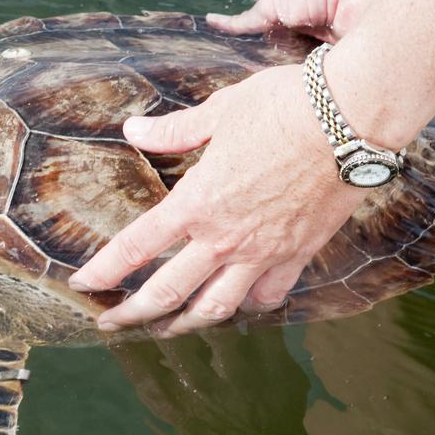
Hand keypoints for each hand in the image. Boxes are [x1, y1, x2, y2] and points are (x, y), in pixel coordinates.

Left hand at [67, 64, 367, 336]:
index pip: (135, 247)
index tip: (81, 283)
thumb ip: (174, 130)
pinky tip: (239, 303)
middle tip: (111, 323)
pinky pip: (268, 294)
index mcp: (197, 203)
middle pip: (168, 293)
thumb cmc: (285, 106)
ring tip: (168, 329)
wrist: (353, 118)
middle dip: (132, 313)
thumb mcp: (220, 111)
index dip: (103, 270)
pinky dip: (249, 304)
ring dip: (186, 323)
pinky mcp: (299, 253)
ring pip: (217, 307)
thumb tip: (134, 129)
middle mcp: (225, 238)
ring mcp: (264, 252)